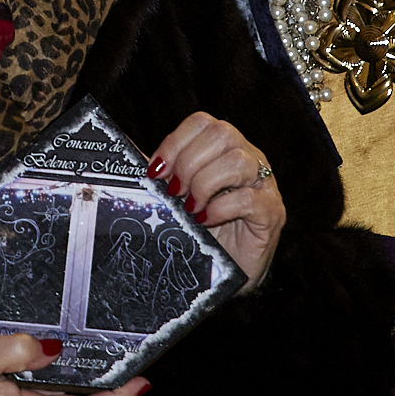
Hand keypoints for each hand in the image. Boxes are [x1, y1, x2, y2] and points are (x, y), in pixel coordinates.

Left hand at [149, 111, 283, 281]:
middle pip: (221, 133)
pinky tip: (206, 221)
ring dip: (204, 184)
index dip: (174, 142)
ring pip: (237, 160)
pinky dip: (220, 208)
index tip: (156, 172)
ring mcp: (264, 185)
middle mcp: (249, 159)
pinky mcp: (272, 213)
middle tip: (175, 192)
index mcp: (224, 149)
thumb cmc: (203, 232)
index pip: (202, 123)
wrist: (227, 272)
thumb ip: (161, 174)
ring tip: (190, 209)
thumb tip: (122, 150)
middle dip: (189, 163)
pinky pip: (248, 198)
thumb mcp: (176, 197)